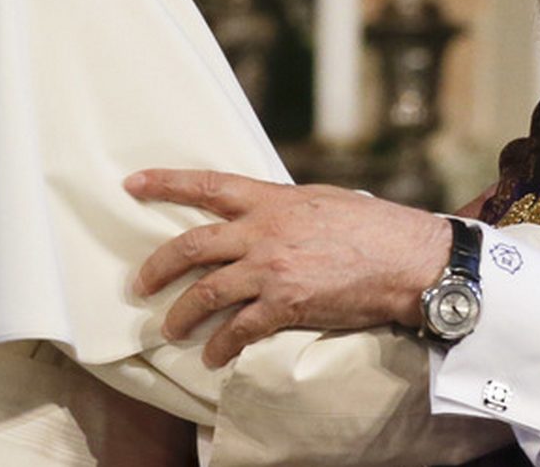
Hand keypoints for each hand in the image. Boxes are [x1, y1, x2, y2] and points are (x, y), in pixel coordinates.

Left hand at [126, 170, 449, 365]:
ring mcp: (271, 268)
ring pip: (206, 292)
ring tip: (170, 329)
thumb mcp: (319, 201)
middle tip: (140, 285)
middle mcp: (263, 231)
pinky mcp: (285, 304)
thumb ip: (281, 209)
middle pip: (191, 245)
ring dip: (182, 314)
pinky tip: (214, 356)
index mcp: (271, 200)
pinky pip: (239, 329)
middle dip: (157, 267)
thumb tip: (260, 217)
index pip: (207, 185)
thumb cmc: (371, 228)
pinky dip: (221, 346)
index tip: (132, 184)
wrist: (407, 259)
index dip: (165, 183)